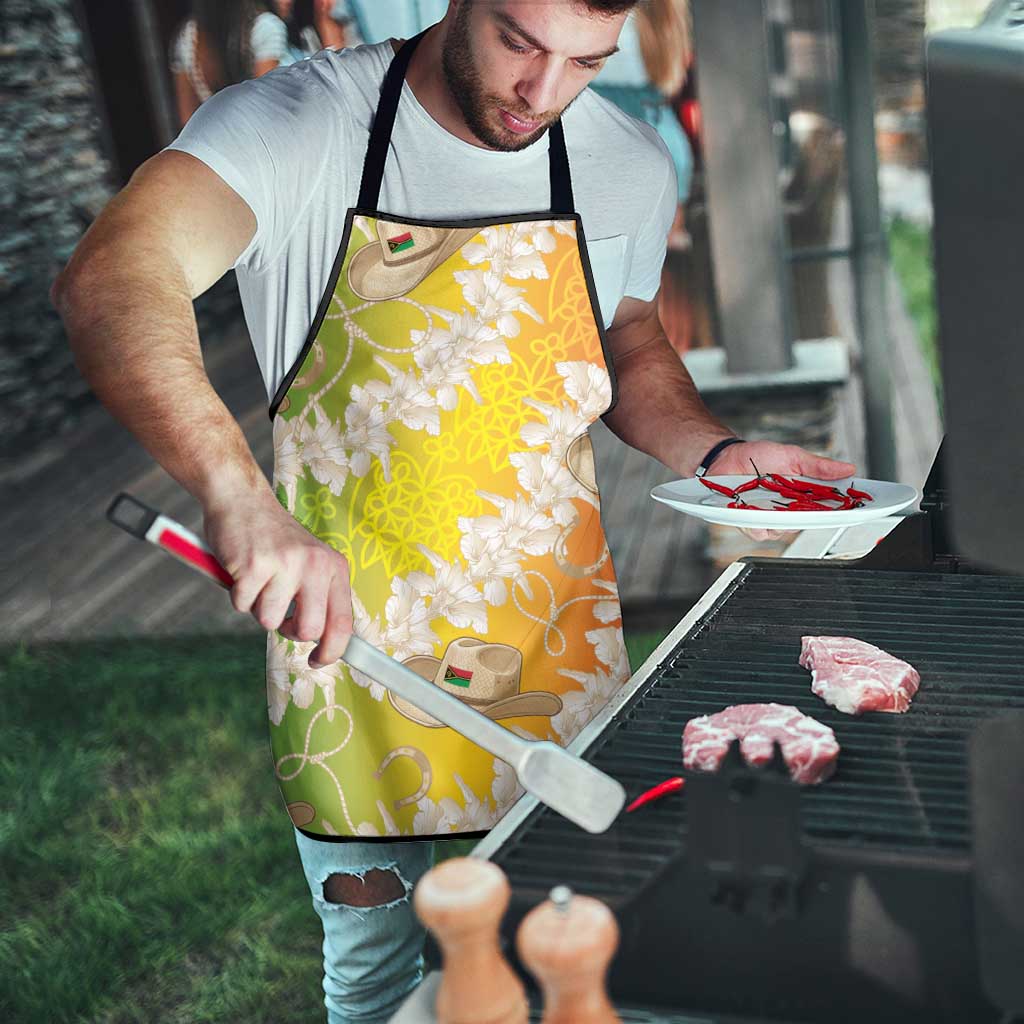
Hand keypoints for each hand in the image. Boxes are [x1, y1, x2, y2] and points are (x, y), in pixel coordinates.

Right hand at [203, 488, 352, 666]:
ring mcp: (285, 565)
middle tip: (279, 612)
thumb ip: (319, 596)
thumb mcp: (310, 562)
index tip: (318, 661)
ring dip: (258, 607)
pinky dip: (237, 595)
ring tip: (259, 580)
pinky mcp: (254, 566)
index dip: (332, 651)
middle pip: (308, 630)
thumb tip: (326, 642)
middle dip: (289, 631)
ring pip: (270, 621)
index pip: (343, 622)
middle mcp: (315, 565)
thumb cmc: (274, 539)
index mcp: (334, 567)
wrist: (242, 499)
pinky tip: (242, 571)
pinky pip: (242, 606)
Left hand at [709, 440, 856, 541]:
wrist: (726, 457)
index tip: (858, 508)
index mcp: (803, 495)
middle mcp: (789, 510)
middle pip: (809, 523)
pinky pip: (759, 531)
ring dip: (781, 519)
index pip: (829, 507)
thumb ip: (818, 466)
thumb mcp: (792, 456)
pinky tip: (755, 512)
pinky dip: (758, 523)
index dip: (844, 510)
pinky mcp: (750, 523)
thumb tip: (848, 468)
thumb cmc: (758, 457)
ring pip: (784, 531)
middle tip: (812, 506)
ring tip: (775, 503)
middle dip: (813, 517)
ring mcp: (770, 518)